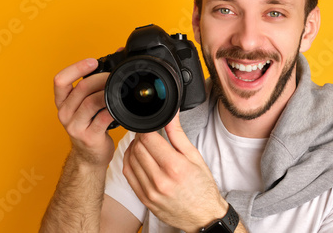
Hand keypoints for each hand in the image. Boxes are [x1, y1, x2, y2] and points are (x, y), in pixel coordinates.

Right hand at [53, 58, 114, 167]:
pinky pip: (103, 118)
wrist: (90, 157)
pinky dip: (113, 109)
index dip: (76, 68)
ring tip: (119, 89)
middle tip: (115, 76)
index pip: (60, 80)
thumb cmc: (90, 126)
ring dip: (107, 93)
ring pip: (91, 102)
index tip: (93, 61)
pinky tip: (120, 106)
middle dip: (101, 78)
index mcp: (63, 102)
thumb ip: (95, 84)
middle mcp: (65, 113)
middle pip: (81, 88)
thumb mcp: (85, 104)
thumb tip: (118, 55)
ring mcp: (75, 127)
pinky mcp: (89, 137)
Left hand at [122, 113, 227, 231]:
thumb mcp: (194, 157)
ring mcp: (150, 192)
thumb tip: (170, 116)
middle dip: (140, 138)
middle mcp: (160, 180)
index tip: (149, 127)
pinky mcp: (144, 199)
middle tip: (147, 135)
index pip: (148, 139)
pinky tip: (137, 158)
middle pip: (137, 148)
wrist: (203, 216)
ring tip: (142, 145)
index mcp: (175, 167)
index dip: (146, 129)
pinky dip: (129, 162)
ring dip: (133, 149)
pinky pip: (128, 175)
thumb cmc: (202, 186)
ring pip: (130, 160)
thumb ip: (178, 134)